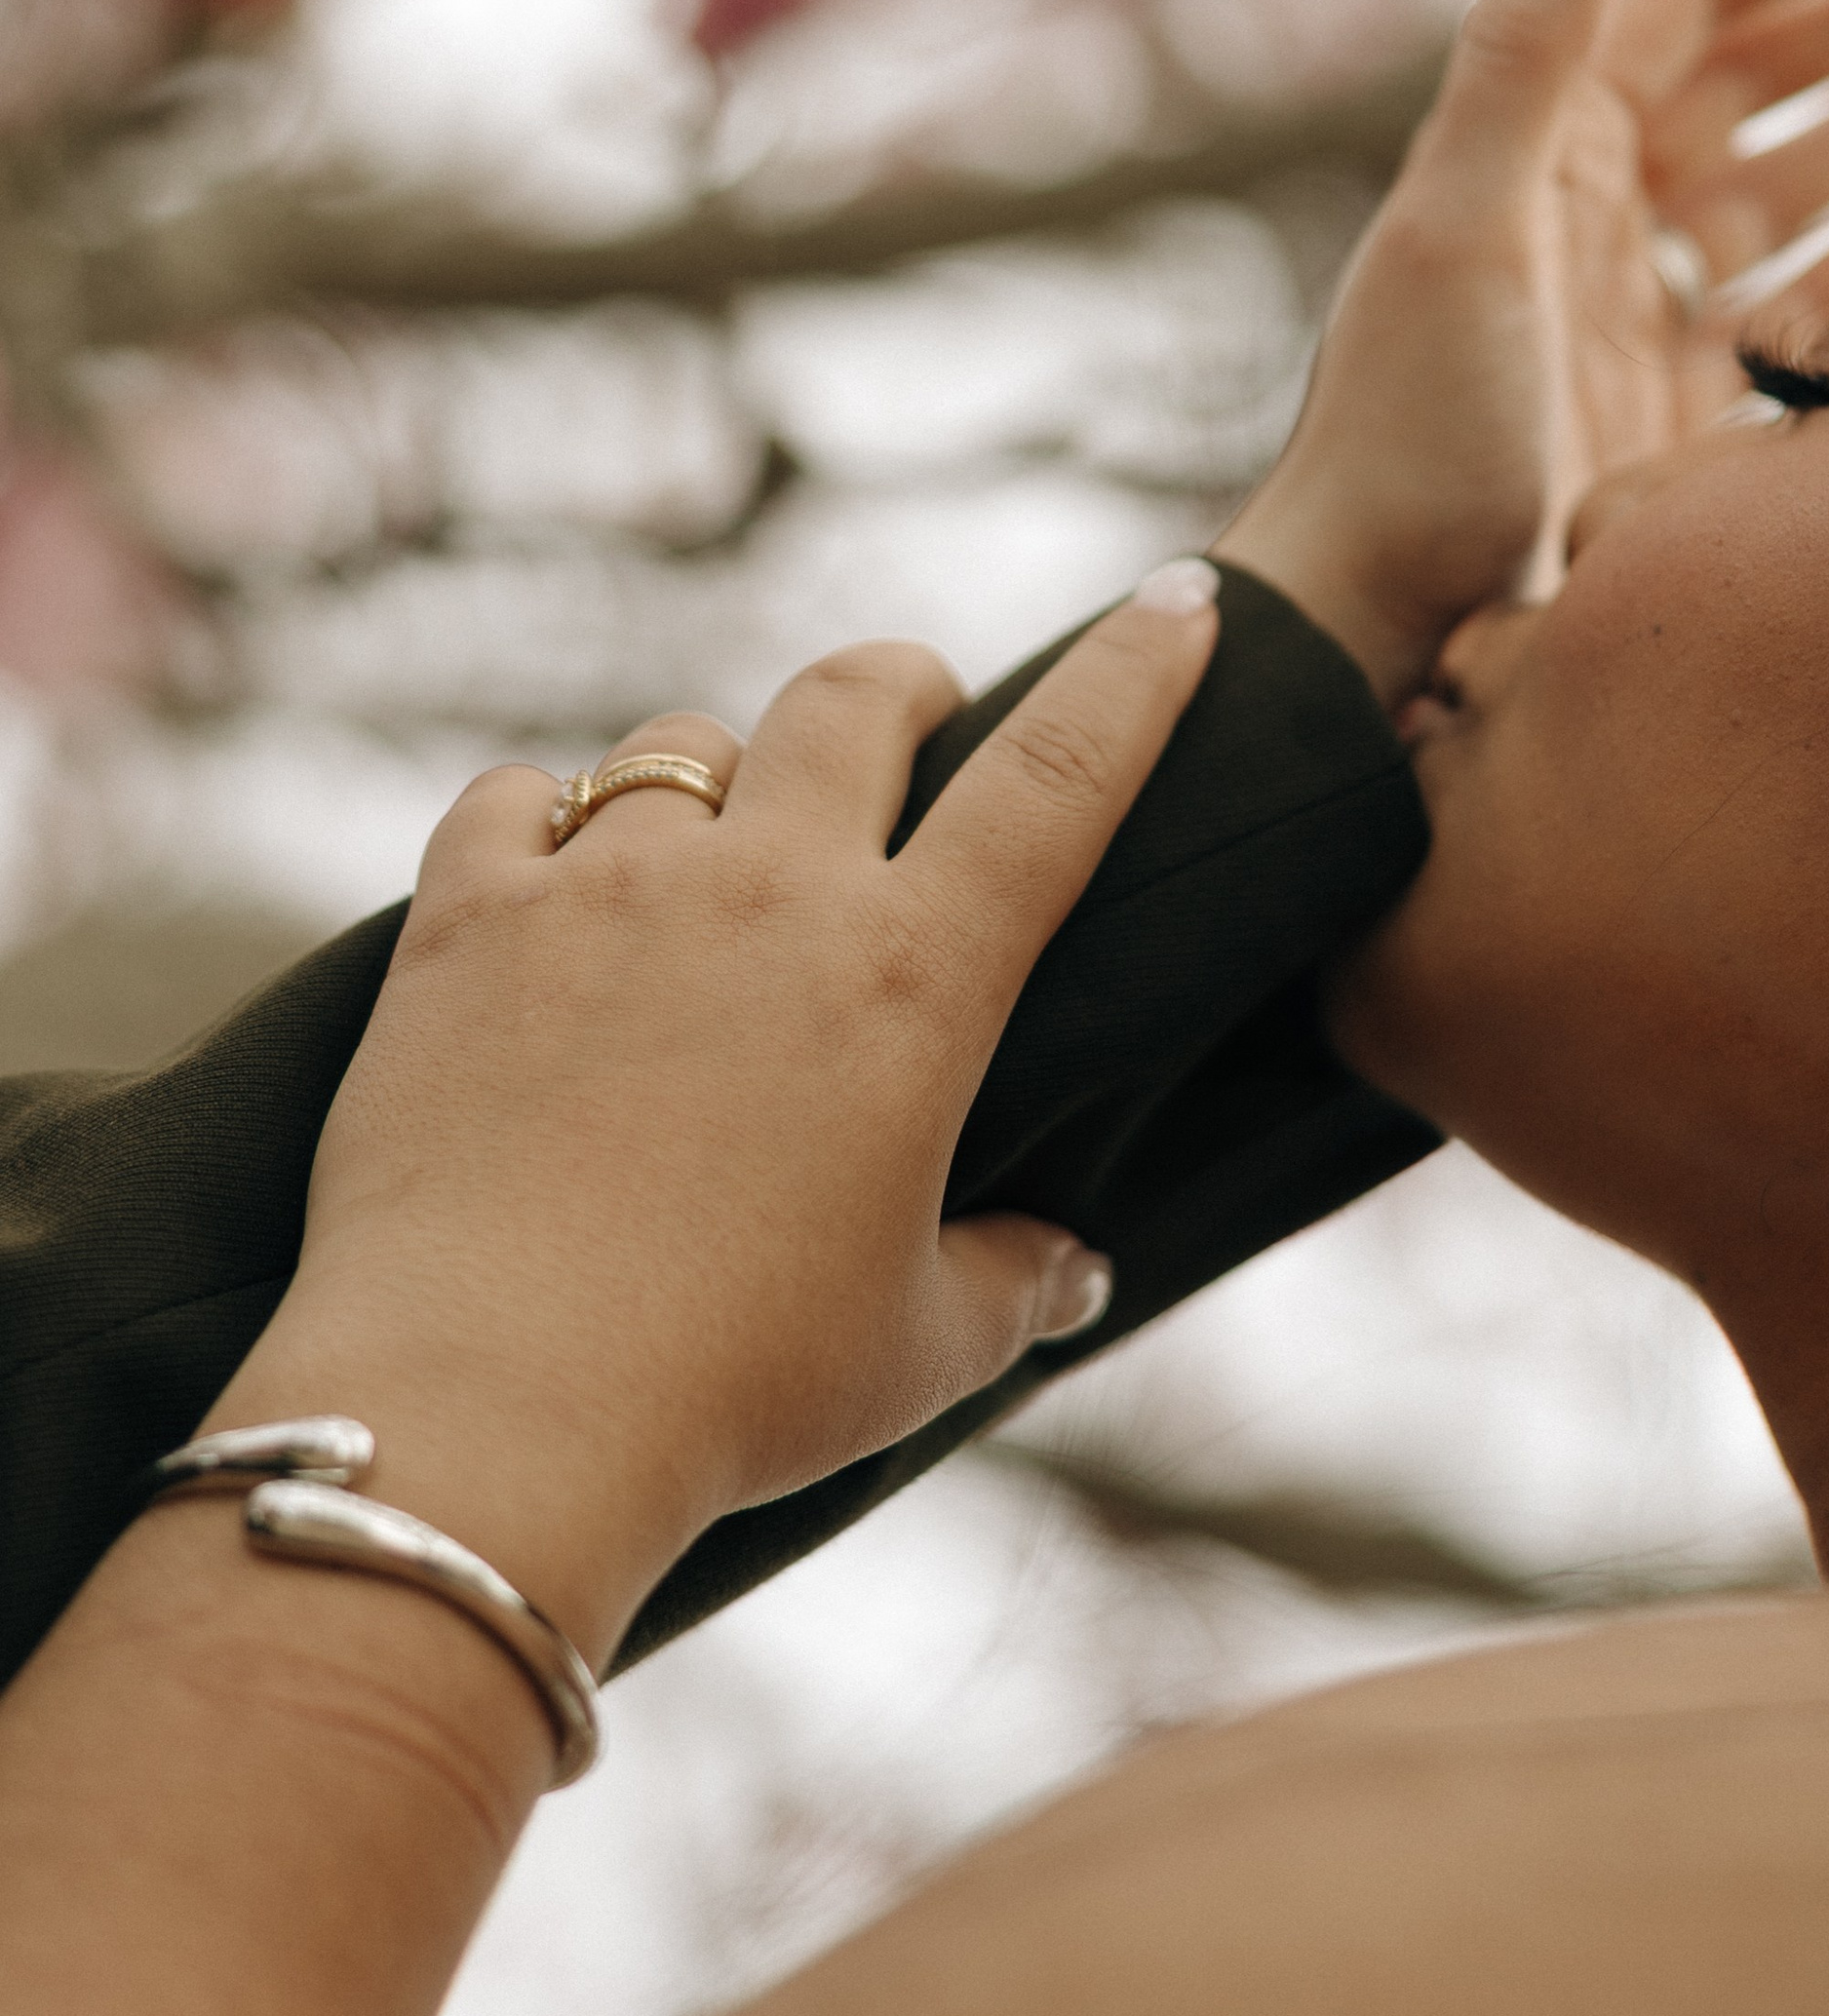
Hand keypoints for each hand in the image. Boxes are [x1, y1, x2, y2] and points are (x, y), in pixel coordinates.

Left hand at [214, 574, 1221, 1662]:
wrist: (485, 1412)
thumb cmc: (729, 1392)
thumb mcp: (913, 1353)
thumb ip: (1012, 1283)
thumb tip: (1075, 1268)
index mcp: (913, 979)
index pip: (1058, 773)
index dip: (1133, 673)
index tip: (1177, 603)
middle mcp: (768, 892)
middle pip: (854, 695)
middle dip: (902, 685)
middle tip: (911, 717)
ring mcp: (606, 891)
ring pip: (680, 747)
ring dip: (717, 780)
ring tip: (711, 853)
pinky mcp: (464, 920)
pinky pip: (512, 800)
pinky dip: (540, 823)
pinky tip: (545, 883)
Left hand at [1218, 0, 1828, 702]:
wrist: (1379, 627)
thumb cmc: (1406, 432)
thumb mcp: (1468, 220)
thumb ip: (1529, 43)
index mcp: (1540, 144)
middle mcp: (1588, 207)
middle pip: (1752, 66)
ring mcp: (1635, 308)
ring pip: (1777, 175)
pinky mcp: (1670, 408)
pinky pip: (1785, 304)